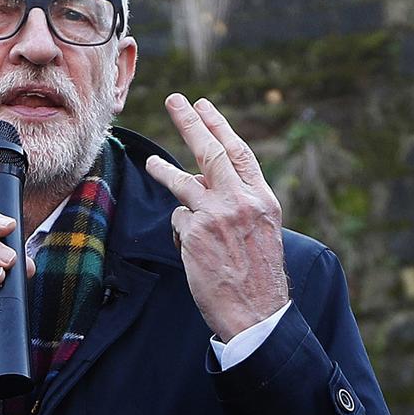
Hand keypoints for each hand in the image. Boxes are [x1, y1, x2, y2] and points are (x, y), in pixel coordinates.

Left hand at [145, 94, 288, 341]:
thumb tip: (207, 184)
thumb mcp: (262, 232)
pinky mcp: (195, 234)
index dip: (219, 127)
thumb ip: (239, 203)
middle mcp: (241, 201)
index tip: (205, 107)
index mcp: (262, 199)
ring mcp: (216, 216)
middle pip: (209, 152)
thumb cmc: (258, 277)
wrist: (257, 313)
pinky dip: (182, 236)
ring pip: (183, 183)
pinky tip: (193, 254)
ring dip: (164, 171)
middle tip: (175, 101)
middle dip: (190, 122)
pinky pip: (178, 223)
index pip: (238, 153)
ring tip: (151, 162)